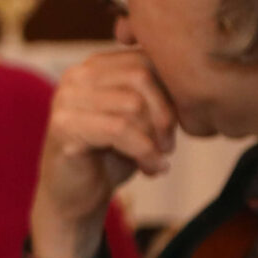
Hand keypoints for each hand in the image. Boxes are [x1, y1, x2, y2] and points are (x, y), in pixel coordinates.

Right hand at [32, 50, 176, 257]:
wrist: (74, 199)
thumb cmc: (109, 157)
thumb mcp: (137, 119)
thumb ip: (154, 93)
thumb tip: (193, 80)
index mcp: (93, 66)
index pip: (146, 58)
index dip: (172, 91)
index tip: (178, 125)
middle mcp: (76, 76)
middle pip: (140, 76)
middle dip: (164, 114)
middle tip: (169, 146)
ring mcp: (66, 99)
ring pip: (132, 104)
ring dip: (154, 138)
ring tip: (158, 159)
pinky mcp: (64, 127)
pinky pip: (119, 130)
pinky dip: (144, 152)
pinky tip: (152, 169)